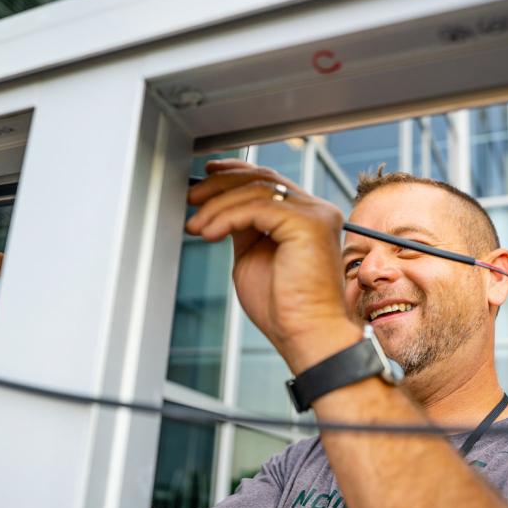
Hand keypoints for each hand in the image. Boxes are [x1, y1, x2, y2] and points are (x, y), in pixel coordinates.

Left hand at [186, 160, 360, 371]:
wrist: (305, 335)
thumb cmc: (283, 307)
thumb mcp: (251, 256)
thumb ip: (242, 228)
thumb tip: (219, 207)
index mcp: (304, 215)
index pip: (268, 180)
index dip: (234, 172)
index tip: (206, 177)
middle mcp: (315, 210)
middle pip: (262, 178)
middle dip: (220, 184)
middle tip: (192, 199)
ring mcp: (315, 214)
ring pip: (257, 190)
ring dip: (217, 205)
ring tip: (196, 226)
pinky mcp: (308, 224)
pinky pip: (258, 207)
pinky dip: (227, 217)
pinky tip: (210, 233)